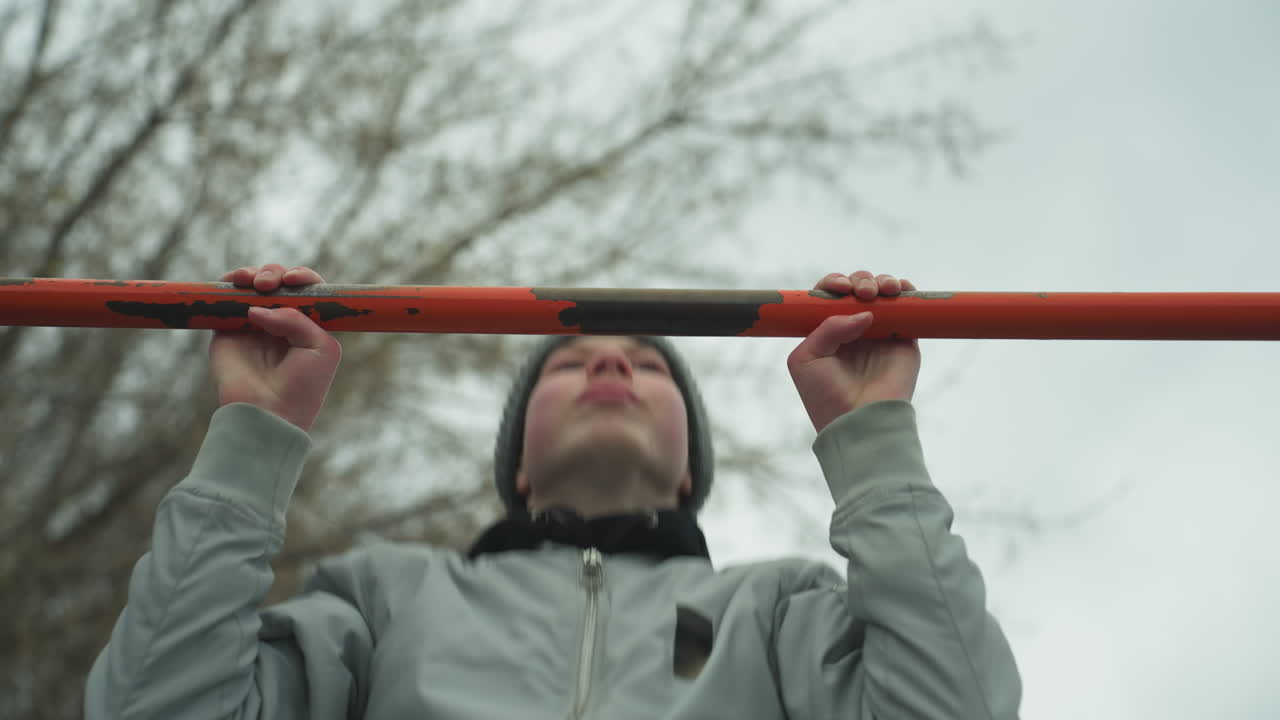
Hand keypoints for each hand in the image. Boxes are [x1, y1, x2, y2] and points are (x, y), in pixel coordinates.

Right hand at [208, 264, 341, 431]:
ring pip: (253, 285)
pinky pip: (226, 299)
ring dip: (254, 274)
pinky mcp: (228, 330)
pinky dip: (229, 283)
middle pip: (280, 282)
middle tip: (270, 285)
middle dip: (276, 273)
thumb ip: (297, 319)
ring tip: (254, 283)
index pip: (308, 289)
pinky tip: (235, 282)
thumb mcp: (320, 348)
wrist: (269, 413)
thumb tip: (258, 308)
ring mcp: (254, 324)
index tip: (294, 280)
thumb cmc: (303, 386)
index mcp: (310, 325)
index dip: (303, 277)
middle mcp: (282, 321)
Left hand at [787, 270, 921, 432]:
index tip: (840, 288)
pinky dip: (907, 291)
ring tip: (882, 291)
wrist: (858, 420)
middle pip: (858, 289)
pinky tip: (900, 290)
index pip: (830, 296)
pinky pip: (908, 308)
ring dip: (882, 282)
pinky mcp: (904, 340)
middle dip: (860, 281)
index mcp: (827, 331)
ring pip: (883, 293)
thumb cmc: (825, 396)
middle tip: (863, 293)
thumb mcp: (807, 358)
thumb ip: (827, 328)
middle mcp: (853, 329)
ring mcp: (880, 333)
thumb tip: (864, 312)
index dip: (834, 283)